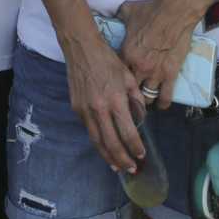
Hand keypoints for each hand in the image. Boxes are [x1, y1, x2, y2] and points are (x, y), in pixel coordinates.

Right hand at [63, 30, 146, 172]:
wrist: (82, 49)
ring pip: (97, 141)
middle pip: (111, 142)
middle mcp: (99, 108)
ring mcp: (85, 110)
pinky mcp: (76, 108)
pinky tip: (105, 147)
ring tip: (117, 167)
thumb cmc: (108, 61)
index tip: (142, 155)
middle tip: (131, 169)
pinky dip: (98, 142)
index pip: (128, 132)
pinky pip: (89, 130)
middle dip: (123, 159)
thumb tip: (139, 119)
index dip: (135, 147)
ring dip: (108, 156)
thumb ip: (136, 100)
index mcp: (116, 100)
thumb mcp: (128, 77)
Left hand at [118, 0, 194, 109]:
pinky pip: (166, 96)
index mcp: (126, 53)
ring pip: (146, 96)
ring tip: (145, 102)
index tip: (117, 83)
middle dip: (129, 94)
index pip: (117, 74)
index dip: (117, 80)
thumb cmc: (152, 11)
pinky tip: (161, 105)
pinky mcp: (171, 74)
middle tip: (130, 97)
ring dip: (145, 100)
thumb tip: (113, 14)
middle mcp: (139, 66)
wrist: (175, 12)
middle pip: (130, 89)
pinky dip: (163, 103)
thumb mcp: (129, 11)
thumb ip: (119, 16)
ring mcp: (155, 72)